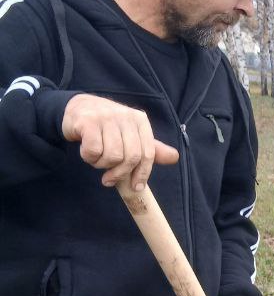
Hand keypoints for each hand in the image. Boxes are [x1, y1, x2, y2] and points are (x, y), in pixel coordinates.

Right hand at [62, 94, 178, 189]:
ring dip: (101, 164)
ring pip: (112, 156)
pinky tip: (87, 152)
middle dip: (120, 173)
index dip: (143, 174)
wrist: (77, 108)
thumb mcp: (131, 134)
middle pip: (131, 157)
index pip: (148, 153)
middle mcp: (126, 116)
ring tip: (96, 158)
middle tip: (109, 179)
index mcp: (140, 120)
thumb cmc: (107, 127)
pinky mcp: (88, 122)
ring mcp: (107, 117)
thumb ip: (151, 148)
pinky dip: (89, 157)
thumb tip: (174, 157)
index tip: (136, 187)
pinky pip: (94, 151)